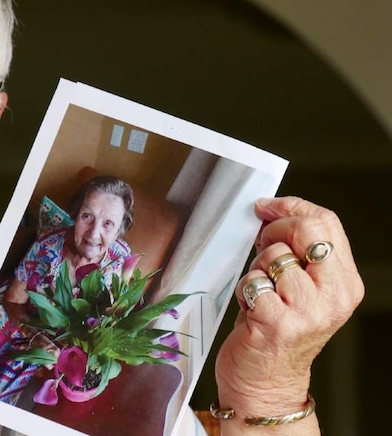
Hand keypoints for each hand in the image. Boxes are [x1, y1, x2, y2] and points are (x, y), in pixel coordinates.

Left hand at [214, 197, 363, 423]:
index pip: (326, 223)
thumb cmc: (277, 331)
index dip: (292, 206)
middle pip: (306, 230)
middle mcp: (333, 297)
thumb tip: (272, 211)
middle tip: (261, 246)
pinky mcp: (276, 323)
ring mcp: (307, 311)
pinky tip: (250, 308)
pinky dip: (243, 290)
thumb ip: (297, 253)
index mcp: (345, 284)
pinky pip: (252, 281)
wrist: (265, 382)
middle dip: (275, 230)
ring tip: (260, 293)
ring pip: (274, 256)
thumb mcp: (300, 289)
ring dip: (256, 268)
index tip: (268, 206)